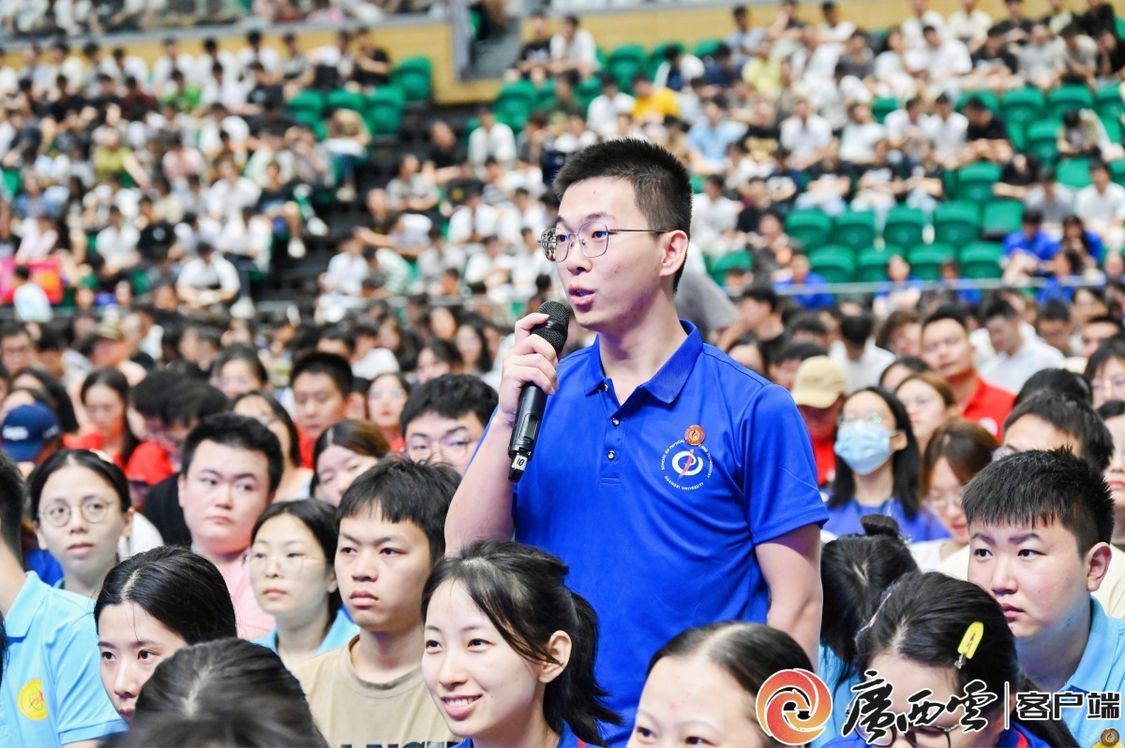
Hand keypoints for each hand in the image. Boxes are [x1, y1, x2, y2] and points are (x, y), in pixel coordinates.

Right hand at [496, 312, 558, 428]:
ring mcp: (510, 363)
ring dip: (551, 375)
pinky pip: (535, 373)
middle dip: (551, 355)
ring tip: (552, 386)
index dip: (534, 318)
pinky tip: (548, 391)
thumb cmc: (528, 392)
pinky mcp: (510, 375)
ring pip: (539, 360)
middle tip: (555, 371)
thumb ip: (544, 360)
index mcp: (518, 350)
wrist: (515, 413)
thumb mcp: (537, 373)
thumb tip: (558, 354)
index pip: (522, 326)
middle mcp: (512, 354)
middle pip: (536, 341)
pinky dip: (546, 382)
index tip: (546, 317)